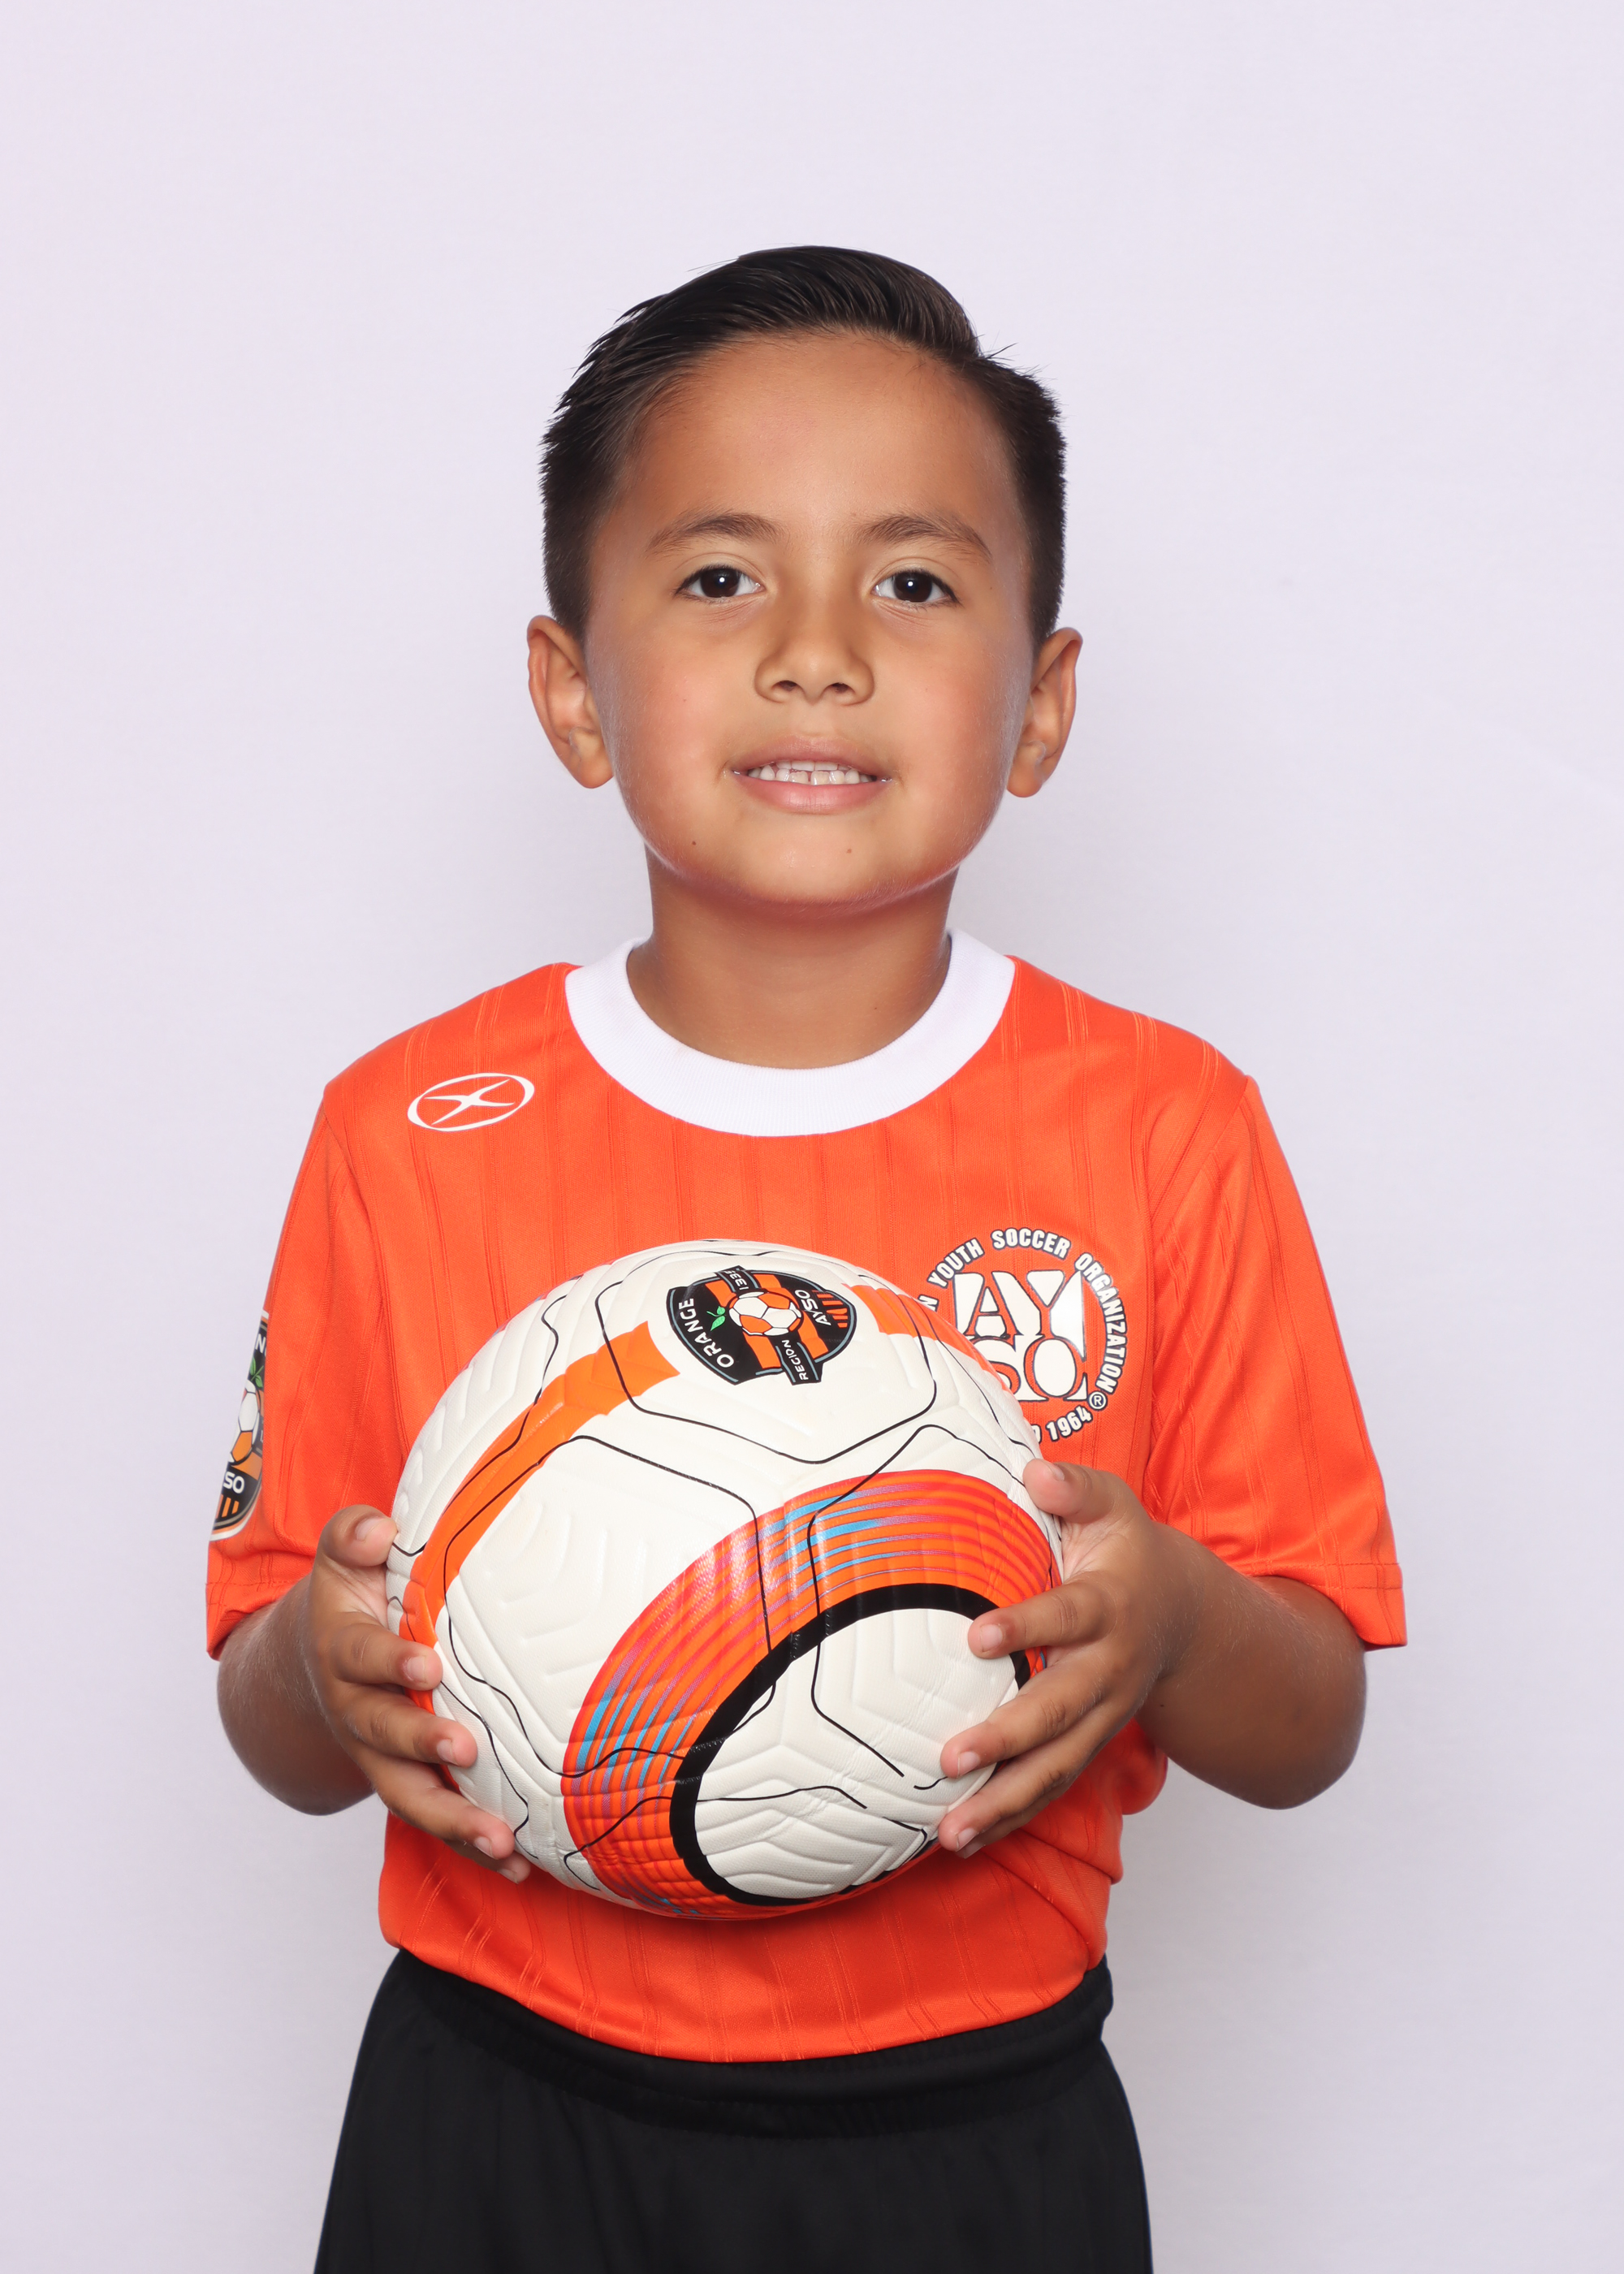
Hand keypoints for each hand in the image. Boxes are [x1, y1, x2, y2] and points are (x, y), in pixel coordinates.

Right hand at [294, 1503, 530, 1881]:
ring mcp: (382, 1757)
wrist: (319, 1661)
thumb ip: (351, 1535)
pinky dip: (472, 1846)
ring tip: (499, 1838)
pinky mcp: (410, 1782)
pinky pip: (438, 1819)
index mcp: (343, 1653)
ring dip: (453, 1819)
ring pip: (411, 1795)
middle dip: (422, 1744)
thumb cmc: (352, 1596)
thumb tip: (376, 1530)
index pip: (362, 1658)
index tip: (426, 1667)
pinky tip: (517, 1865)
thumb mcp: (342, 1557)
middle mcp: (358, 1712)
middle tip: (463, 1747)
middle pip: (384, 1735)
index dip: (391, 1662)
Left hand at [935, 1461, 1201, 1857]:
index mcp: (1111, 1608)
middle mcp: (1109, 1671)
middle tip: (950, 1757)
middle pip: (1060, 1710)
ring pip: (1057, 1767)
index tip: (975, 1635)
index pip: (1067, 1617)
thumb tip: (1038, 1472)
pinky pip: (1053, 1787)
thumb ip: (1077, 1488)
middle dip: (1007, 1738)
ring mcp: (1103, 1716)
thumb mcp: (1114, 1506)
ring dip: (1004, 1801)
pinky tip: (965, 1840)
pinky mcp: (1090, 1743)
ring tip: (950, 1831)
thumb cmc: (1128, 1553)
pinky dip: (1012, 1817)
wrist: (1183, 1615)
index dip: (1027, 1626)